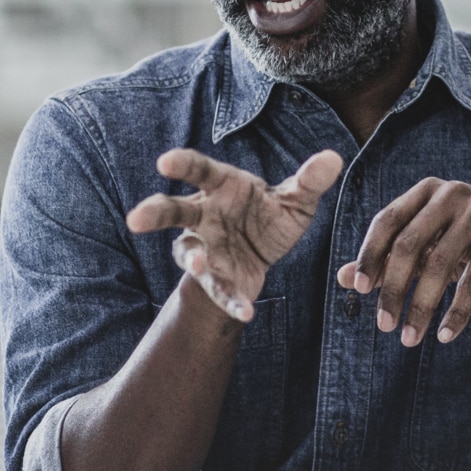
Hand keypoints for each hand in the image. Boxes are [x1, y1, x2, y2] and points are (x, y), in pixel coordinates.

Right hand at [126, 148, 344, 321]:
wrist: (263, 255)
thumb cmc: (269, 216)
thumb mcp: (295, 200)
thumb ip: (311, 181)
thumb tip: (334, 158)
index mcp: (220, 186)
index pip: (199, 170)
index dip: (182, 165)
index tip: (164, 162)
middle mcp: (203, 215)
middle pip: (173, 211)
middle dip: (154, 213)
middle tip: (136, 218)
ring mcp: (204, 248)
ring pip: (187, 253)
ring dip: (190, 261)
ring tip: (195, 266)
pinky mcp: (216, 279)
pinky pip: (219, 290)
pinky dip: (230, 301)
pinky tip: (245, 312)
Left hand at [338, 179, 470, 345]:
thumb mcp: (433, 241)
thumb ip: (392, 256)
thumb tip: (344, 280)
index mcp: (427, 191)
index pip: (387, 221)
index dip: (369, 254)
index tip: (358, 289)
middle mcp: (450, 195)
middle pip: (409, 245)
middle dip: (393, 289)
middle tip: (383, 326)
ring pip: (439, 266)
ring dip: (421, 307)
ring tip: (409, 338)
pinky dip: (457, 311)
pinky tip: (445, 334)